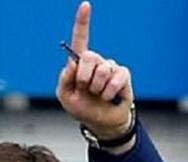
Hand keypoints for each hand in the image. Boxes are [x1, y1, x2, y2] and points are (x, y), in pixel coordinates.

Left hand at [56, 1, 134, 140]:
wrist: (101, 123)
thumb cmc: (83, 108)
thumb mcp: (65, 97)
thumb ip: (64, 80)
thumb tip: (72, 64)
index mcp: (79, 64)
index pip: (81, 39)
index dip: (83, 22)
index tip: (85, 5)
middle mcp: (95, 62)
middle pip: (89, 57)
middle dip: (84, 77)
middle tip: (85, 89)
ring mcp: (110, 67)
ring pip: (102, 70)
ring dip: (97, 89)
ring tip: (98, 96)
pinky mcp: (123, 75)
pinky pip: (116, 78)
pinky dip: (109, 92)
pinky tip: (108, 97)